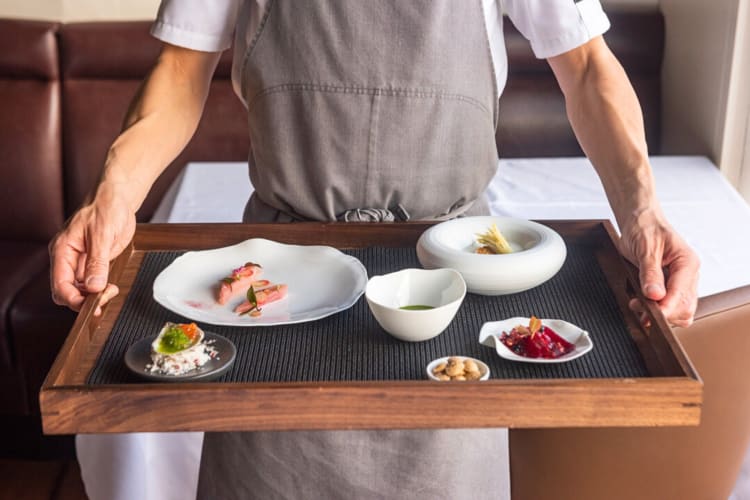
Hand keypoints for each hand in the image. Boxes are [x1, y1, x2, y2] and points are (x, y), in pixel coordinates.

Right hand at [49, 186, 135, 315]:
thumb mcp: (101, 235)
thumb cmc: (105, 208)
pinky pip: (92, 284)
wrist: (117, 199)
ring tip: (111, 291)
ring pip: (80, 290)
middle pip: (67, 291)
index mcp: (62, 250)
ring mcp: (81, 262)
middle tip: (104, 298)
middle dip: (83, 300)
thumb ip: (97, 262)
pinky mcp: (94, 263)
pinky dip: (100, 290)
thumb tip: (93, 286)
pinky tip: (110, 287)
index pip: (60, 284)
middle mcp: (68, 259)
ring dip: (93, 297)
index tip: (90, 305)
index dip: (73, 298)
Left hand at [618, 208, 699, 327]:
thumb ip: (650, 272)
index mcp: (687, 262)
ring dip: (660, 314)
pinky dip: (658, 312)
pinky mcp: (671, 286)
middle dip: (664, 313)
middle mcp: (688, 274)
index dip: (667, 308)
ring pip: (680, 310)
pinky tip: (643, 309)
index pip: (682, 294)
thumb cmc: (645, 228)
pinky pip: (671, 306)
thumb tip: (655, 295)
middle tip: (639, 307)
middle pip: (685, 308)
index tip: (651, 315)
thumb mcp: (645, 248)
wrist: (640, 221)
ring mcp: (681, 282)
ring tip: (638, 306)